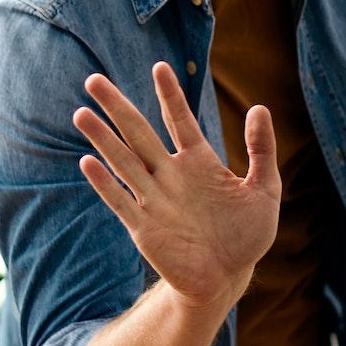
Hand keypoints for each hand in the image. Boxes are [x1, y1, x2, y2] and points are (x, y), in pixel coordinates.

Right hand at [73, 63, 280, 309]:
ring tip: (81, 113)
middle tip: (94, 79)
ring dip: (102, 139)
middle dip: (117, 107)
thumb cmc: (246, 235)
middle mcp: (171, 175)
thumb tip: (259, 107)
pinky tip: (88, 162)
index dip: (170, 95)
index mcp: (199, 161)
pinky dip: (105, 183)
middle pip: (139, 133)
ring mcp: (154, 199)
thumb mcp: (265, 190)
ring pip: (124, 161)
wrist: (227, 278)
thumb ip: (262, 150)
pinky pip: (122, 201)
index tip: (160, 67)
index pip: (178, 120)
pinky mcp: (144, 227)